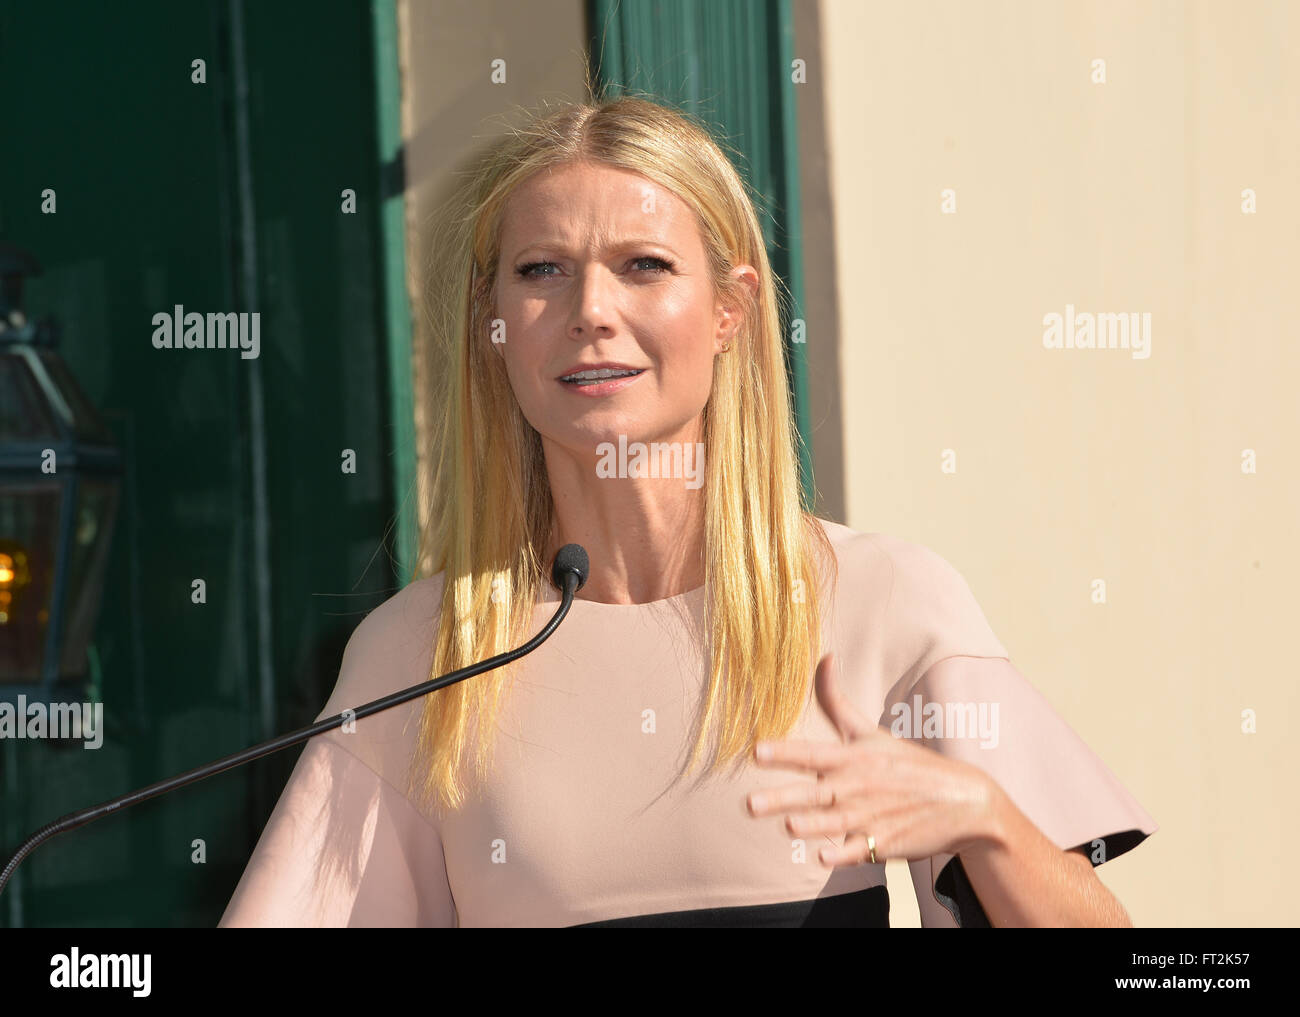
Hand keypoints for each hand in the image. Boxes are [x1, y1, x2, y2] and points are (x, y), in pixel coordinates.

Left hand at [746, 652, 1005, 866]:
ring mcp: (871, 817)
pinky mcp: (885, 845)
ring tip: (789, 826)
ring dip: (812, 825)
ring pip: (834, 824)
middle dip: (782, 798)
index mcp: (851, 758)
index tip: (756, 752)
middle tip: (749, 804)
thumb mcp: (870, 731)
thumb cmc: (908, 763)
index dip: (783, 753)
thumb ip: (836, 700)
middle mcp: (856, 787)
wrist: (964, 801)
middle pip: (813, 794)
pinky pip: (861, 852)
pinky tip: (825, 858)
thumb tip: (824, 656)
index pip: (810, 754)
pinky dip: (845, 855)